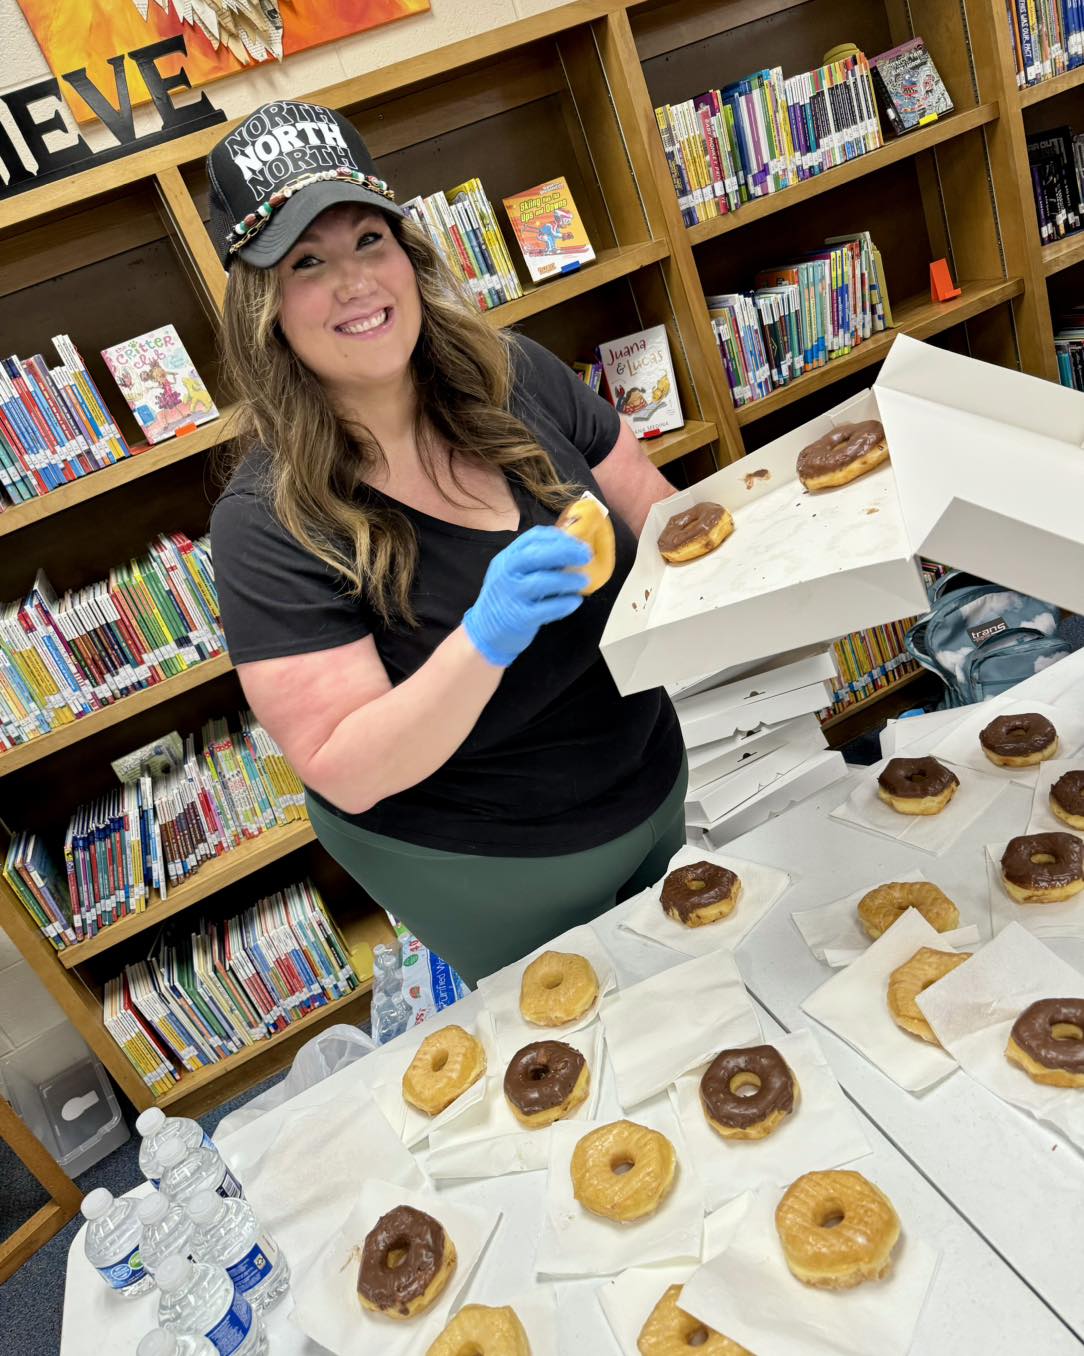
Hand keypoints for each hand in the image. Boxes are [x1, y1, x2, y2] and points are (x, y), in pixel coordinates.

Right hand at [462, 525, 591, 666]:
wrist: (484, 632)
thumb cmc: (507, 598)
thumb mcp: (513, 573)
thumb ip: (534, 561)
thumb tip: (570, 549)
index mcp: (507, 558)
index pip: (532, 538)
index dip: (558, 538)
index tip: (578, 542)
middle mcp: (506, 573)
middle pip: (536, 556)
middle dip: (565, 552)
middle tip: (586, 556)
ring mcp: (512, 596)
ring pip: (541, 582)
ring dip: (567, 580)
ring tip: (584, 581)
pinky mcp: (519, 618)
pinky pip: (545, 609)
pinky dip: (563, 604)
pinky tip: (575, 601)